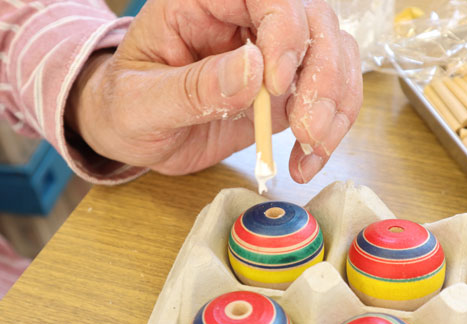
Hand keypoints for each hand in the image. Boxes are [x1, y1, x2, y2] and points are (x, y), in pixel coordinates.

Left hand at [66, 0, 361, 182]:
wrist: (137, 137)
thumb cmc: (125, 109)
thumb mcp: (140, 103)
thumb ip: (192, 88)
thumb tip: (253, 70)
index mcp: (204, 2)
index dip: (284, 31)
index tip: (275, 86)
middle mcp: (246, 20)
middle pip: (315, 21)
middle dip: (322, 75)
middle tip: (306, 127)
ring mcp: (273, 56)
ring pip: (335, 55)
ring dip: (335, 104)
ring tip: (312, 147)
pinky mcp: (286, 91)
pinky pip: (330, 96)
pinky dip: (333, 128)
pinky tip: (309, 158)